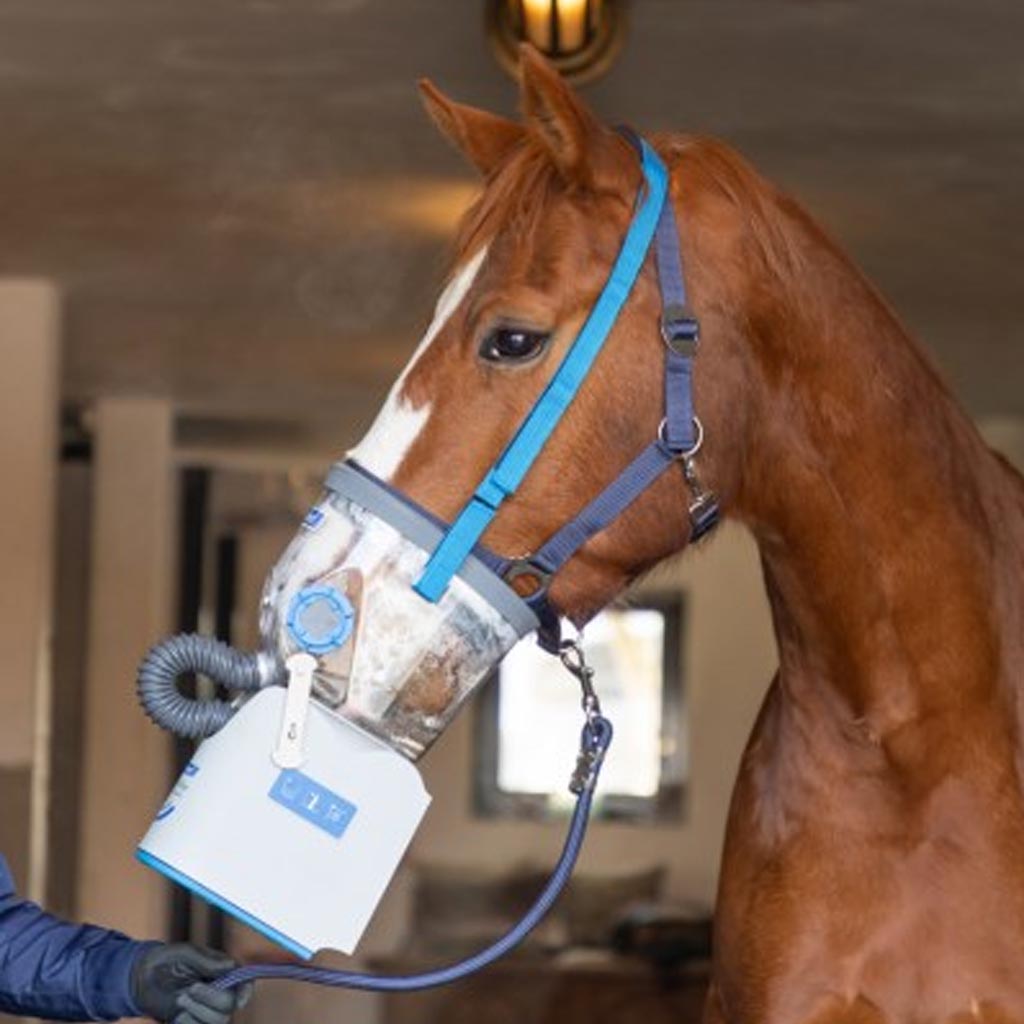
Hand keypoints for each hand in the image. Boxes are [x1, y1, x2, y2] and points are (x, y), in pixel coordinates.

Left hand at [131, 944, 252, 1023]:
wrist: (141, 979)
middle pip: (229, 1006)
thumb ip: (208, 961)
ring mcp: (206, 1009)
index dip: (246, 992)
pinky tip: (177, 1013)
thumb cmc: (166, 959)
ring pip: (217, 1021)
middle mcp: (220, 991)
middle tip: (190, 988)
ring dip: (198, 1012)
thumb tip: (230, 965)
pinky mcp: (192, 1022)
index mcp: (224, 971)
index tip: (239, 1000)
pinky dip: (187, 1023)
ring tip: (179, 998)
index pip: (245, 983)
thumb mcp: (187, 954)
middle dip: (211, 999)